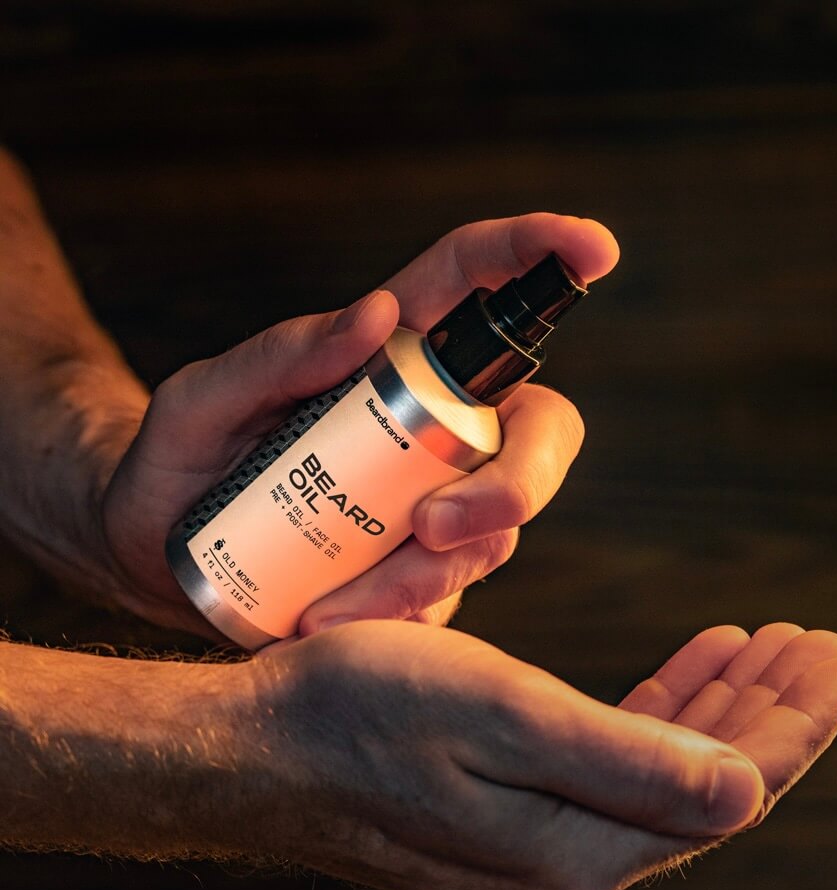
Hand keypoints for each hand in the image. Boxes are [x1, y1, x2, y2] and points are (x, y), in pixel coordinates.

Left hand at [102, 214, 618, 635]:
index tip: (594, 248)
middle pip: (537, 430)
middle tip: (435, 525)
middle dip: (516, 481)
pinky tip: (324, 619)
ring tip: (326, 605)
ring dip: (432, 568)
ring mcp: (438, 497)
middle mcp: (434, 421)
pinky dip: (399, 610)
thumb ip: (278, 356)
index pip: (473, 285)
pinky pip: (450, 589)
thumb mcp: (203, 402)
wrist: (166, 561)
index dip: (538, 254)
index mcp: (389, 355)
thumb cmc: (179, 463)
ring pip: (500, 527)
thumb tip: (378, 314)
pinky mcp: (424, 568)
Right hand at [228, 619, 836, 889]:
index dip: (792, 722)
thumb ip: (628, 763)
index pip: (728, 786)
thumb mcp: (499, 717)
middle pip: (707, 779)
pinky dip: (657, 708)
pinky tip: (678, 674)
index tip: (833, 658)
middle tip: (815, 644)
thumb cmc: (364, 711)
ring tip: (758, 648)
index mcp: (578, 846)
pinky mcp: (508, 805)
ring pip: (666, 766)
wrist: (261, 744)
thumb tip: (747, 790)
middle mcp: (569, 859)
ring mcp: (537, 836)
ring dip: (718, 704)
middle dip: (771, 708)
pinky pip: (613, 759)